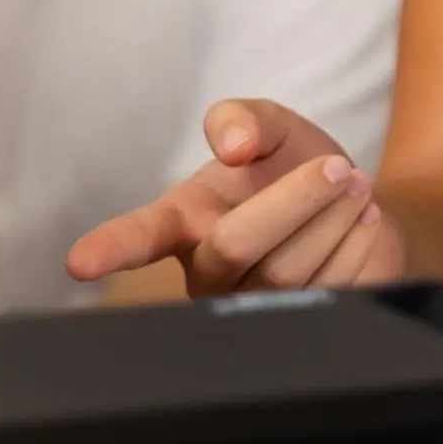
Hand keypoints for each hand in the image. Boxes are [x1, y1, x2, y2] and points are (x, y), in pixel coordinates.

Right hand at [66, 99, 409, 297]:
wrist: (353, 206)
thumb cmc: (288, 168)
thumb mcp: (266, 127)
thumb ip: (244, 117)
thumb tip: (232, 141)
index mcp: (182, 223)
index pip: (138, 238)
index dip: (108, 248)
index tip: (79, 262)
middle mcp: (208, 273)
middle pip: (236, 247)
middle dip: (293, 201)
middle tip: (336, 167)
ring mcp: (251, 309)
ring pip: (288, 274)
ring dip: (332, 221)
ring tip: (355, 185)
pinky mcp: (301, 326)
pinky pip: (328, 294)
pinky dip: (355, 246)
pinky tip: (364, 219)